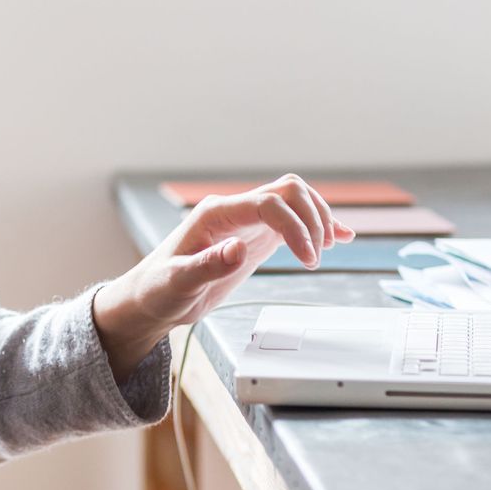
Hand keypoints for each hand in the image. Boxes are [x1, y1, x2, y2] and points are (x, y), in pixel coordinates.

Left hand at [92, 174, 355, 381]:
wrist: (151, 299)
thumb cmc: (157, 290)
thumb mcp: (177, 284)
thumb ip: (206, 265)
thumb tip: (238, 248)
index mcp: (215, 214)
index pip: (268, 203)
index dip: (295, 226)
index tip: (310, 259)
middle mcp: (233, 211)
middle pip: (287, 190)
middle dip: (312, 216)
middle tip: (319, 254)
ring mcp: (246, 222)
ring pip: (293, 200)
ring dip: (318, 217)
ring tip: (328, 248)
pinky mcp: (254, 237)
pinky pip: (290, 221)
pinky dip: (316, 226)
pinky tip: (339, 236)